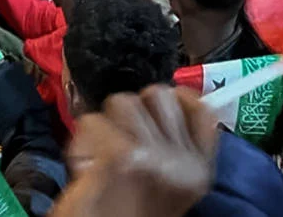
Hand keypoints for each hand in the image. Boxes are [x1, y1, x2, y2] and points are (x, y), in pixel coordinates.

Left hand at [55, 86, 218, 216]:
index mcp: (199, 172)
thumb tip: (167, 101)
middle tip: (120, 144)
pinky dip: (81, 141)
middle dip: (134, 112)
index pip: (201, 110)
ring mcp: (153, 157)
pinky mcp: (120, 157)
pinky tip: (84, 167)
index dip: (177, 99)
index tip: (154, 110)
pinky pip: (92, 122)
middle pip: (158, 96)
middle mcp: (183, 162)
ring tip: (101, 157)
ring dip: (106, 124)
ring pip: (123, 102)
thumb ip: (174, 148)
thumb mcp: (168, 188)